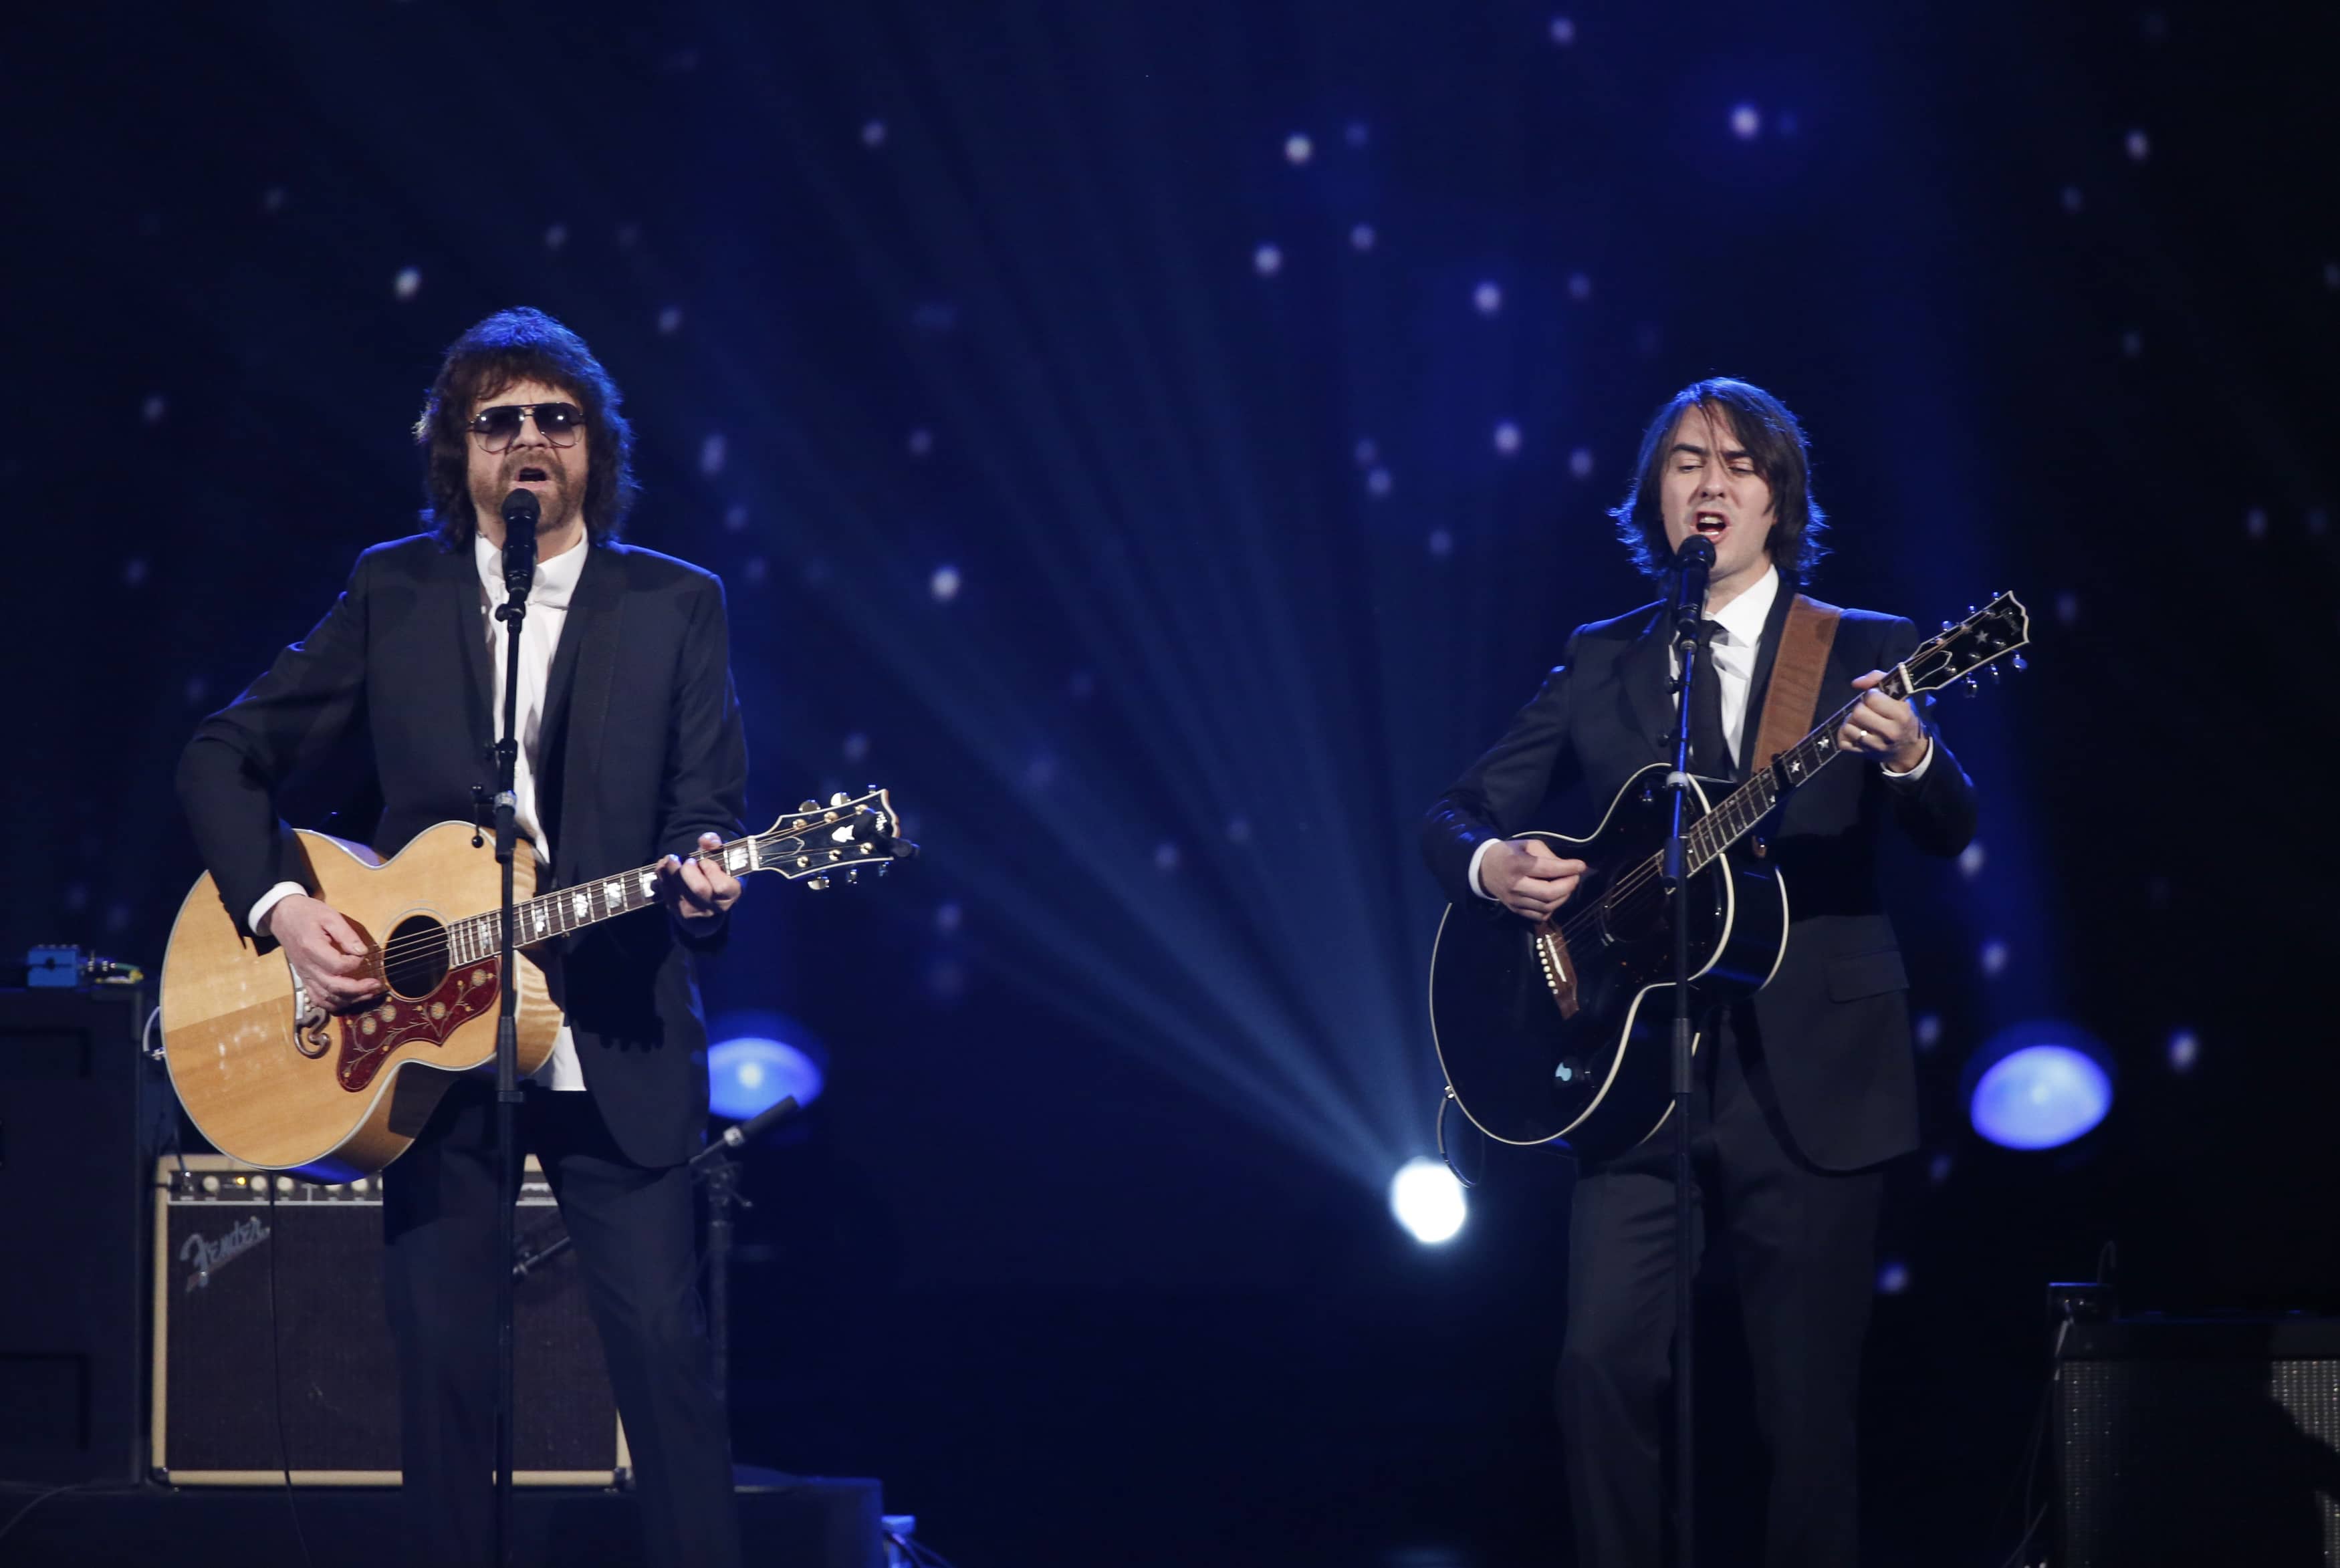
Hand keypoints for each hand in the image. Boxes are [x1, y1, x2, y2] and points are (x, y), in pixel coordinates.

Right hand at [265, 895, 385, 1011]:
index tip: (362, 954)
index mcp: (312, 948)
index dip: (354, 963)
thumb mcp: (329, 916)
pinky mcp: (304, 979)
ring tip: (368, 993)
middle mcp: (307, 966)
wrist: (283, 916)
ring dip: (349, 1000)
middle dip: (358, 990)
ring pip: (327, 998)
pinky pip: (317, 999)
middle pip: (334, 987)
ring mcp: (305, 975)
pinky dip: (334, 1004)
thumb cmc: (307, 913)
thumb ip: (346, 934)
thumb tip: (362, 951)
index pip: (337, 966)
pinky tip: (349, 1000)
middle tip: (376, 985)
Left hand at [656, 832, 742, 922]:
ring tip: (671, 859)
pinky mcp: (679, 914)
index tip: (705, 861)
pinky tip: (664, 867)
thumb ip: (715, 845)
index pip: (722, 886)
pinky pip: (668, 896)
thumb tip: (706, 839)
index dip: (711, 870)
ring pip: (680, 894)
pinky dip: (663, 879)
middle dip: (688, 871)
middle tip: (686, 860)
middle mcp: (715, 908)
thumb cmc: (718, 872)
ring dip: (671, 872)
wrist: (710, 896)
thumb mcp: (721, 857)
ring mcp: (696, 913)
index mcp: (731, 894)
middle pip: (699, 889)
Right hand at [1480, 838, 1587, 921]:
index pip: (1547, 869)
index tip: (1581, 865)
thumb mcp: (1527, 845)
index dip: (1568, 868)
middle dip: (1568, 885)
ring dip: (1563, 897)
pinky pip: (1540, 915)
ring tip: (1567, 886)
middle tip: (1575, 877)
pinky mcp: (1516, 910)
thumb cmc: (1509, 853)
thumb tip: (1566, 868)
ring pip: (1547, 906)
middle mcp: (1515, 885)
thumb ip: (1547, 855)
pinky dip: (1552, 908)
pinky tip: (1555, 897)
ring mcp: (1515, 901)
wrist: (1484, 870)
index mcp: (1517, 865)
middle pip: (1549, 893)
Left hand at [1841, 672, 1930, 772]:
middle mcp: (1890, 732)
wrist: (1908, 749)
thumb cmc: (1902, 718)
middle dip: (1860, 708)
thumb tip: (1855, 683)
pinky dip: (1844, 735)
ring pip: (1848, 727)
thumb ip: (1878, 679)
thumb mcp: (1900, 696)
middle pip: (1858, 713)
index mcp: (1901, 715)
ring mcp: (1875, 746)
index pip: (1872, 698)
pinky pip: (1842, 742)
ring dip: (1851, 721)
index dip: (1871, 695)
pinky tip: (1855, 732)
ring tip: (1862, 721)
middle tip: (1868, 710)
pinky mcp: (1863, 755)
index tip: (1877, 699)